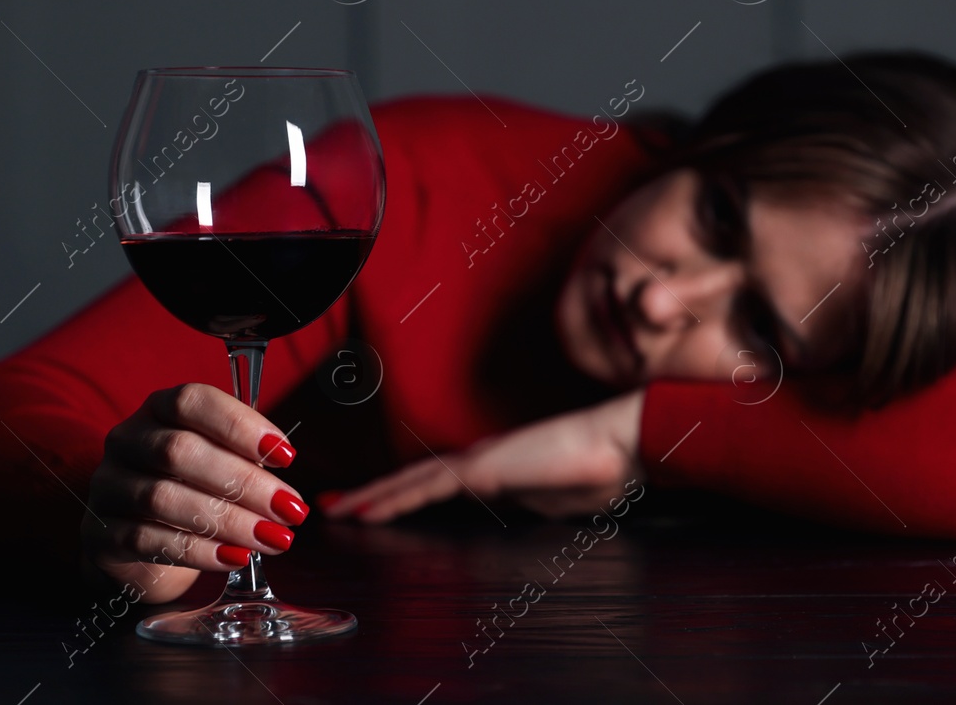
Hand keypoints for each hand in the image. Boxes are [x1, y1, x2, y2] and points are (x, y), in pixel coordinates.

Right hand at [79, 383, 310, 602]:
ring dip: (228, 521)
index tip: (287, 456)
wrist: (141, 540)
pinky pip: (147, 540)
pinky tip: (234, 557)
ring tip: (271, 538)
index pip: (192, 401)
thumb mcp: (219, 461)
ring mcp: (108, 486)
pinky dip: (198, 551)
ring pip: (164, 498)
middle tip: (289, 509)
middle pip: (181, 452)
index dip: (240, 426)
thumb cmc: (191, 488)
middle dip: (245, 482)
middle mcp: (127, 440)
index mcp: (159, 409)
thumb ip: (246, 460)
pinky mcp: (100, 533)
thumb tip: (283, 485)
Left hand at [325, 389, 644, 522]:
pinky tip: (367, 510)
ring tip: (336, 508)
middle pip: (414, 479)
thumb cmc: (603, 470)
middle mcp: (480, 460)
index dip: (403, 493)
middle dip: (373, 493)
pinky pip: (427, 487)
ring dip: (371, 496)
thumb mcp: (556, 501)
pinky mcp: (484, 469)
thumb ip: (528, 504)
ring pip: (412, 481)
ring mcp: (480, 462)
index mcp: (497, 468)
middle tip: (335, 504)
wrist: (621, 443)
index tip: (374, 505)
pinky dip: (393, 499)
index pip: (438, 483)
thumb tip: (516, 511)